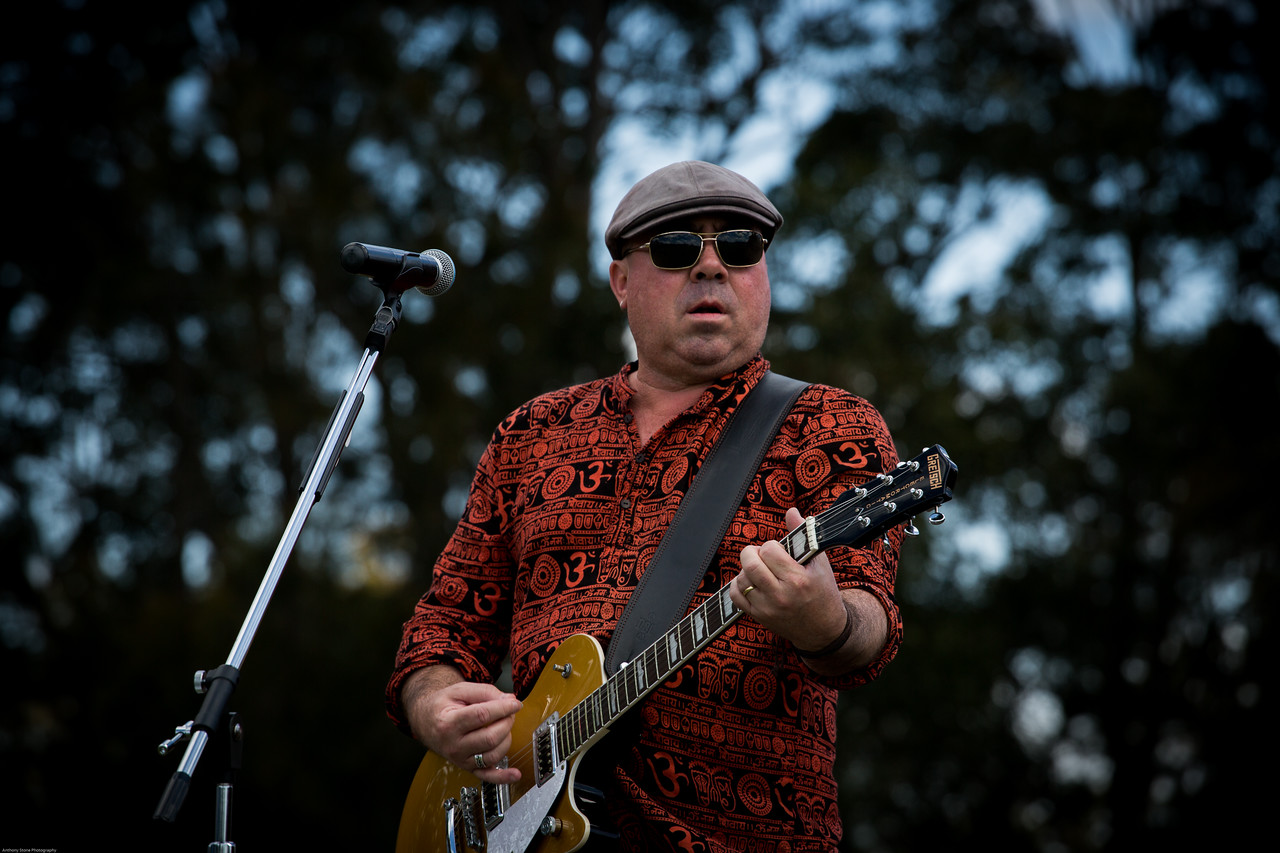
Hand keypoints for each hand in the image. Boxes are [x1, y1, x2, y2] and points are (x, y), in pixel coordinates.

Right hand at [402, 667, 523, 783]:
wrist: (426, 721)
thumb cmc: (443, 705)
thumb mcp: (459, 690)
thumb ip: (485, 692)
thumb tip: (510, 700)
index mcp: (448, 723)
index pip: (482, 716)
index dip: (503, 708)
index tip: (515, 703)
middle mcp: (453, 745)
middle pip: (490, 737)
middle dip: (507, 722)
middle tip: (509, 712)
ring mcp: (460, 759)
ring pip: (493, 755)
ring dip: (507, 739)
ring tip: (504, 726)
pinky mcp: (467, 767)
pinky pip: (487, 776)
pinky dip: (503, 777)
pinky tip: (515, 774)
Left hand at [730, 507, 887, 671]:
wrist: (824, 630)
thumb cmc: (824, 593)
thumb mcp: (820, 564)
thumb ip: (803, 536)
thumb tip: (792, 511)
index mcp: (798, 580)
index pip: (769, 550)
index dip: (771, 546)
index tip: (778, 550)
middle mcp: (781, 595)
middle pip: (751, 564)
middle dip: (752, 552)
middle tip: (761, 554)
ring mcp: (768, 608)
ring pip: (742, 579)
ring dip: (747, 569)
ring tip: (760, 569)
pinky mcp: (759, 617)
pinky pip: (736, 596)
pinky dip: (738, 585)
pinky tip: (751, 581)